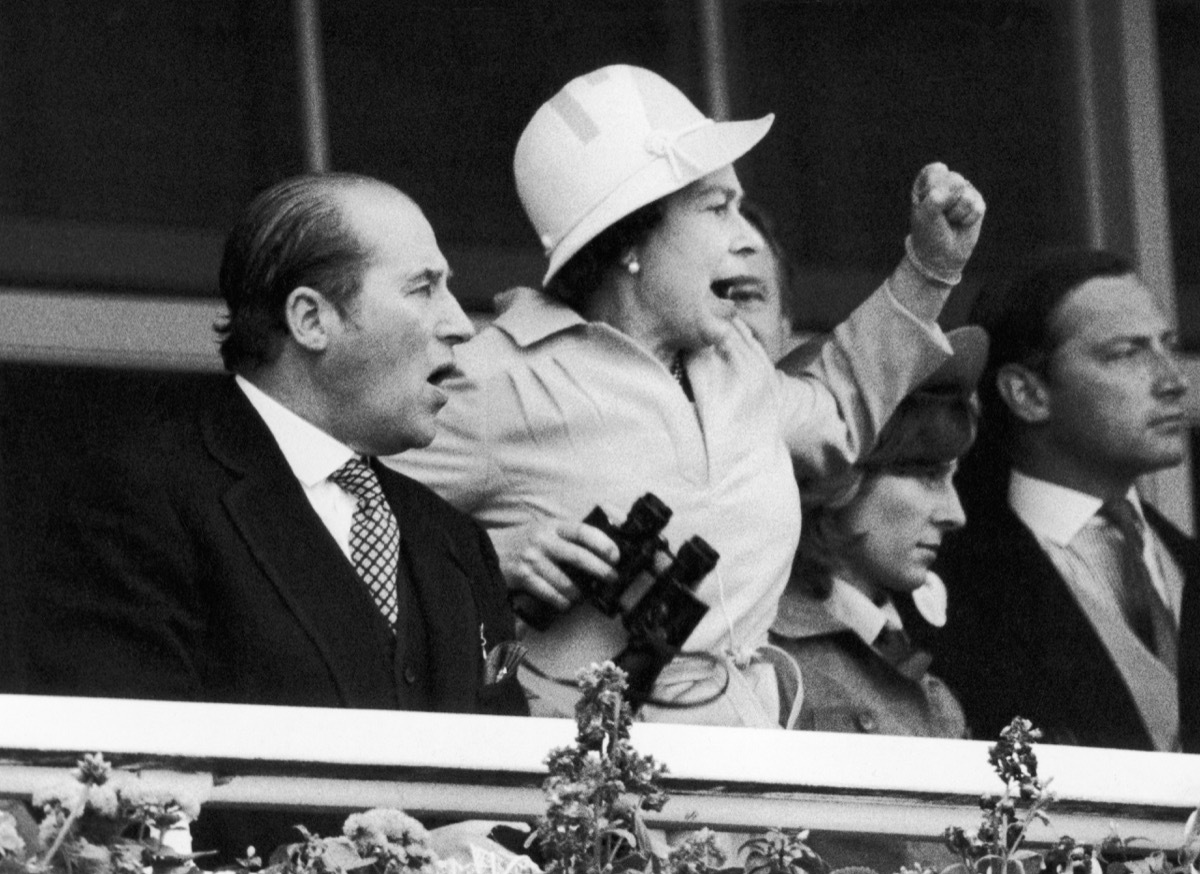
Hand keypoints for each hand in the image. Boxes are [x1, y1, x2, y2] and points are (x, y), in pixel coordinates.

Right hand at [499, 516, 619, 611]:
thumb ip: (570, 536)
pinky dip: (561, 601)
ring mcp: (532, 558)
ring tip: (581, 595)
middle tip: (612, 578)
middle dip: (600, 569)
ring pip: (565, 582)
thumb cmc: (525, 542)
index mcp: (553, 525)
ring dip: (578, 593)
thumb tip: (603, 549)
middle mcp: (543, 539)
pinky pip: (550, 594)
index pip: (582, 530)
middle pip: (578, 555)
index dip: (602, 543)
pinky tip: (564, 602)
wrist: (490, 550)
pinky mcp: (523, 576)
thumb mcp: (547, 529)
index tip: (615, 555)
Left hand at [907, 162, 985, 284]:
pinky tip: (961, 224)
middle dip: (945, 203)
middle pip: (953, 180)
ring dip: (956, 213)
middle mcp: (947, 182)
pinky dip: (966, 220)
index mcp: (928, 180)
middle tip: (939, 215)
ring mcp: (964, 191)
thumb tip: (961, 184)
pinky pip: (976, 207)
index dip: (932, 189)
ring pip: (965, 194)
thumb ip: (938, 195)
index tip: (926, 203)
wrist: (941, 255)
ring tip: (950, 220)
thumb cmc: (928, 232)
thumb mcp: (925, 213)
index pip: (936, 171)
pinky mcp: (978, 203)